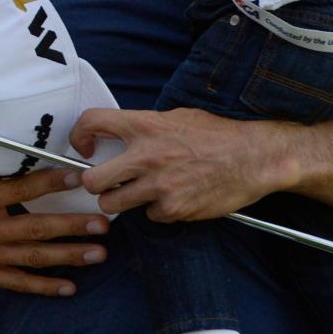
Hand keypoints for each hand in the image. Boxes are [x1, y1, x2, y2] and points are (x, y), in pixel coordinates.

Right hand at [0, 163, 110, 295]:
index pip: (21, 189)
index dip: (51, 182)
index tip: (78, 177)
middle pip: (38, 227)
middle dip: (73, 226)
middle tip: (104, 223)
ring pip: (34, 257)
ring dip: (69, 255)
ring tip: (99, 254)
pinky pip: (18, 282)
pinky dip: (44, 287)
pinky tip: (70, 288)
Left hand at [69, 107, 299, 220]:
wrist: (254, 158)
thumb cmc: (217, 134)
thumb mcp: (177, 117)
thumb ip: (146, 126)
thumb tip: (122, 134)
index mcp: (145, 126)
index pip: (92, 122)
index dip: (78, 135)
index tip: (83, 148)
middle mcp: (146, 156)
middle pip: (92, 180)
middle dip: (94, 184)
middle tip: (107, 182)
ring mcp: (158, 186)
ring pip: (113, 205)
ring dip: (121, 201)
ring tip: (139, 193)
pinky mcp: (173, 210)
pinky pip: (150, 216)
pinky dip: (157, 211)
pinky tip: (174, 199)